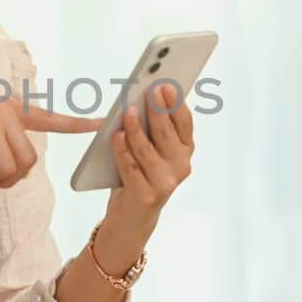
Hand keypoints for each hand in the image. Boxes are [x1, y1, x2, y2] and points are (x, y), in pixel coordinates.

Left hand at [105, 82, 194, 222]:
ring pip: (147, 149)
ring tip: (127, 110)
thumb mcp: (152, 151)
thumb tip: (142, 100)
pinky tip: (116, 135)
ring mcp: (165, 183)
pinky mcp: (146, 196)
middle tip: (149, 91)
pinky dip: (122, 150)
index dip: (175, 104)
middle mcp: (180, 167)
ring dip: (136, 128)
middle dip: (157, 110)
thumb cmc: (141, 174)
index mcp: (184, 151)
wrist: (133, 216)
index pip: (184, 123)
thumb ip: (152, 130)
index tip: (165, 85)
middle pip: (167, 134)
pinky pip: (130, 167)